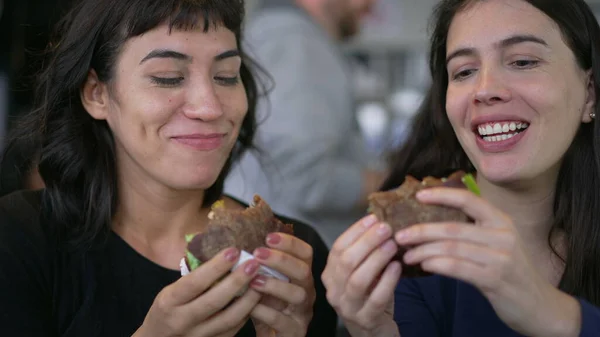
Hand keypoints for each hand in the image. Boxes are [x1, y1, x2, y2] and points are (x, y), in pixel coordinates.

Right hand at [134, 248, 261, 336]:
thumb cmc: (167, 310)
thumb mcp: (170, 292)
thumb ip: (193, 277)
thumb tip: (223, 253)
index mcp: (169, 302)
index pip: (195, 282)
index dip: (216, 267)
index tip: (234, 251)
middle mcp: (182, 321)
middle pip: (215, 301)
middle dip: (237, 281)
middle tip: (253, 264)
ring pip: (229, 319)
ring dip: (248, 299)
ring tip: (261, 281)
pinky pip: (233, 329)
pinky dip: (246, 313)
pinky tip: (254, 299)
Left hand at [249, 233, 315, 336]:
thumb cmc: (266, 308)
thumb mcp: (264, 285)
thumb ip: (259, 269)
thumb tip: (237, 248)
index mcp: (300, 276)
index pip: (305, 253)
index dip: (291, 243)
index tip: (269, 237)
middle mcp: (306, 291)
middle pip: (303, 270)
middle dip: (281, 260)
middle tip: (258, 254)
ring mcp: (302, 313)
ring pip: (298, 294)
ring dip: (275, 285)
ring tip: (253, 281)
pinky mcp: (295, 331)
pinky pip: (283, 320)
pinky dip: (266, 312)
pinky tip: (251, 306)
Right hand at [322, 215, 401, 336]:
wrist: (372, 332)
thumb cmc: (370, 296)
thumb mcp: (364, 273)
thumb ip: (367, 253)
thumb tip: (379, 222)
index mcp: (331, 274)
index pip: (338, 248)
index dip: (355, 231)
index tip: (373, 218)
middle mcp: (334, 290)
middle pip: (346, 261)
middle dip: (367, 241)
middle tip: (386, 227)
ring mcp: (347, 307)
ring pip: (358, 279)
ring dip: (376, 258)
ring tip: (392, 244)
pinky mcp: (365, 320)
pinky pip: (376, 298)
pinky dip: (387, 281)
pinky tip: (397, 267)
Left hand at [395, 187, 580, 336]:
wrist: (539, 304)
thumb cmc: (511, 271)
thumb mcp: (497, 243)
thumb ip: (473, 230)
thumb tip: (432, 222)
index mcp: (501, 220)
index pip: (469, 199)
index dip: (442, 195)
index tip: (418, 196)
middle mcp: (503, 235)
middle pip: (452, 227)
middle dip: (421, 230)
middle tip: (399, 235)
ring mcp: (501, 257)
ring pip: (452, 248)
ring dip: (424, 251)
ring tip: (407, 255)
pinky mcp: (495, 279)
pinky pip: (458, 268)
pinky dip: (437, 265)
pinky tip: (424, 266)